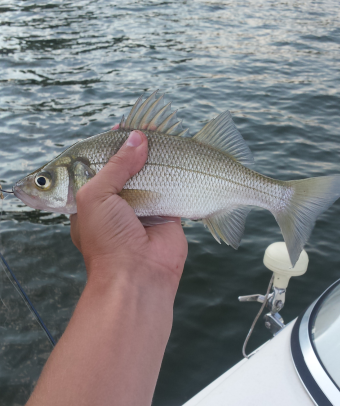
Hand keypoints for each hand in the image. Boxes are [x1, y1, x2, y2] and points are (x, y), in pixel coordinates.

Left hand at [70, 130, 187, 294]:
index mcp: (92, 200)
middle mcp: (117, 204)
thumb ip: (116, 164)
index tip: (122, 128)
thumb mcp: (95, 195)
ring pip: (152, 176)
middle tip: (149, 129)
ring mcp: (144, 209)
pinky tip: (182, 157)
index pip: (99, 166)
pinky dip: (178, 176)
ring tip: (166, 136)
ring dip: (159, 159)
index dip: (110, 146)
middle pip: (128, 168)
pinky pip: (174, 190)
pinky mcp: (169, 214)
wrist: (138, 276)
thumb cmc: (108, 240)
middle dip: (138, 149)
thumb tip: (138, 138)